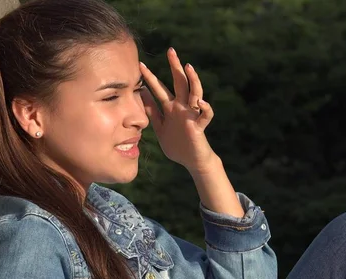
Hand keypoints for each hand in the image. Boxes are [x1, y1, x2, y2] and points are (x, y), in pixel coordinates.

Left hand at [140, 48, 216, 172]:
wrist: (192, 161)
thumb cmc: (177, 145)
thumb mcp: (160, 128)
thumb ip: (153, 112)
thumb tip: (142, 95)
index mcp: (171, 108)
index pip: (159, 88)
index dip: (150, 77)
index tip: (140, 65)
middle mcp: (182, 108)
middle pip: (179, 83)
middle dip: (175, 66)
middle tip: (170, 50)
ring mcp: (191, 115)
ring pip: (194, 93)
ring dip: (193, 80)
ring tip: (188, 66)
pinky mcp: (198, 126)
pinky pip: (205, 115)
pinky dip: (205, 108)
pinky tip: (201, 102)